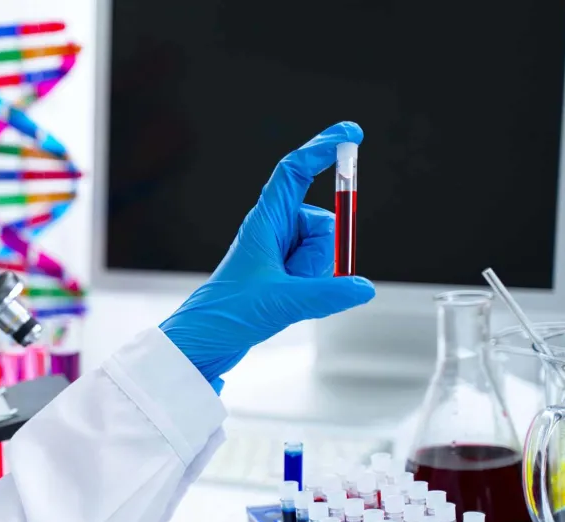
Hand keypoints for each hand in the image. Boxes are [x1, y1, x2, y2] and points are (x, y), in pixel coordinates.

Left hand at [160, 122, 375, 388]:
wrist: (202, 343)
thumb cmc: (226, 315)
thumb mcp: (282, 303)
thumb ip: (326, 294)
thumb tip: (363, 287)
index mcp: (263, 222)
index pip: (295, 171)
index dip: (322, 148)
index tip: (350, 135)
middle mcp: (273, 232)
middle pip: (322, 222)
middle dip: (320, 253)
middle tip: (293, 279)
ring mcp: (280, 255)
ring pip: (323, 251)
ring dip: (314, 276)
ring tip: (284, 296)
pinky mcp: (284, 278)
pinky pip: (318, 274)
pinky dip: (315, 290)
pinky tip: (291, 305)